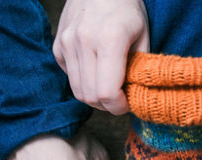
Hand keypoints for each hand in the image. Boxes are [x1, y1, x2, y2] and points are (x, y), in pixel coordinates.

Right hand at [53, 0, 149, 114]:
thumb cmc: (126, 8)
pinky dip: (82, 81)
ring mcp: (67, 43)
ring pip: (76, 90)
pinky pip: (69, 76)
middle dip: (106, 105)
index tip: (127, 104)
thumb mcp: (143, 34)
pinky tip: (94, 69)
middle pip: (89, 95)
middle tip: (119, 99)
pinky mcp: (58, 46)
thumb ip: (139, 66)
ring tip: (107, 88)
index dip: (118, 106)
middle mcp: (83, 41)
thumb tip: (135, 94)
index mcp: (110, 39)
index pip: (106, 92)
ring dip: (93, 96)